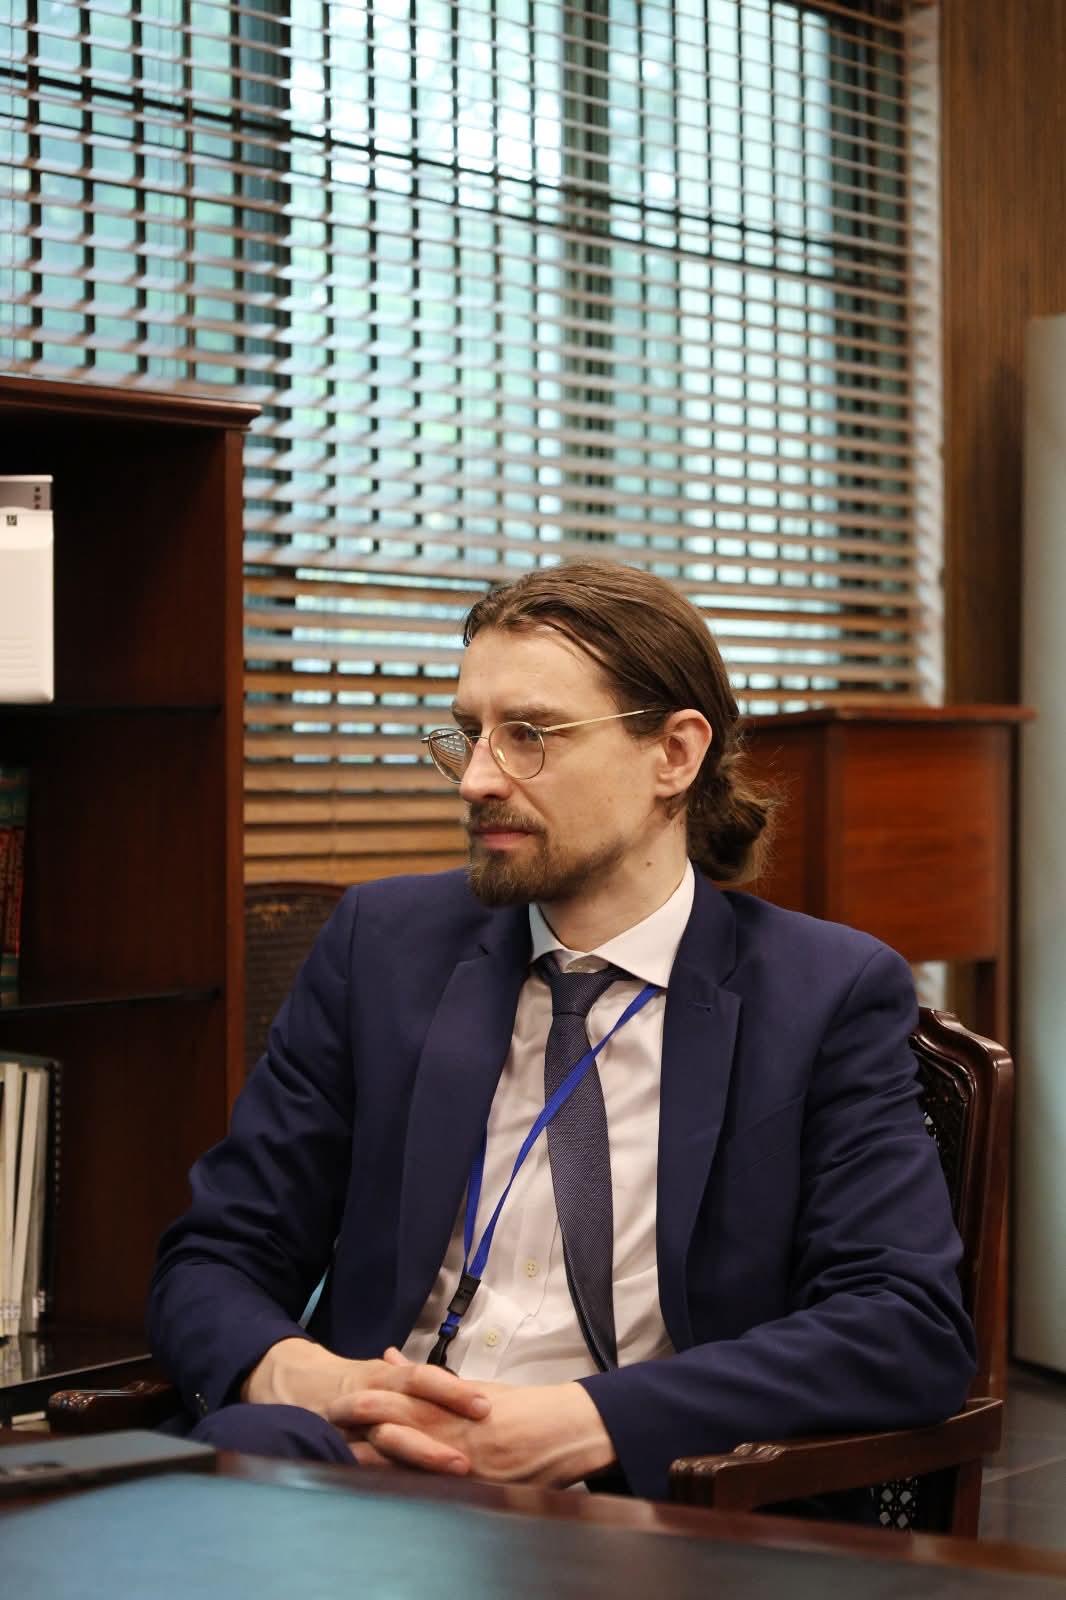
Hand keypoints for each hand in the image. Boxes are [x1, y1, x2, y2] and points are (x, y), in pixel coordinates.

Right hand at [241, 1338, 491, 1472]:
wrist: (284, 1377)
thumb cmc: (343, 1378)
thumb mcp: (376, 1372)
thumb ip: (410, 1380)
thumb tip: (458, 1387)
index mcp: (380, 1375)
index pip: (419, 1379)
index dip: (452, 1392)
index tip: (486, 1406)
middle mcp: (364, 1396)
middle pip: (404, 1409)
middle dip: (436, 1433)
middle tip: (470, 1453)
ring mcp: (345, 1424)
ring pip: (382, 1440)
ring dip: (416, 1454)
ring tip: (449, 1470)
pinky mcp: (329, 1446)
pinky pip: (355, 1463)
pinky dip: (377, 1475)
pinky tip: (401, 1490)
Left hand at [332, 1349, 615, 1486]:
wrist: (564, 1429)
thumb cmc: (518, 1408)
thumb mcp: (470, 1388)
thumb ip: (425, 1378)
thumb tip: (387, 1358)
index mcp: (443, 1403)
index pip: (388, 1403)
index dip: (353, 1409)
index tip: (324, 1411)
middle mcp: (446, 1428)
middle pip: (387, 1431)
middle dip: (352, 1436)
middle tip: (315, 1434)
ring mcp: (458, 1459)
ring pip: (403, 1460)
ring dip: (368, 1465)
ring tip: (333, 1464)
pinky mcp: (473, 1485)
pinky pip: (432, 1489)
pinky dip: (404, 1489)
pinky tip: (378, 1496)